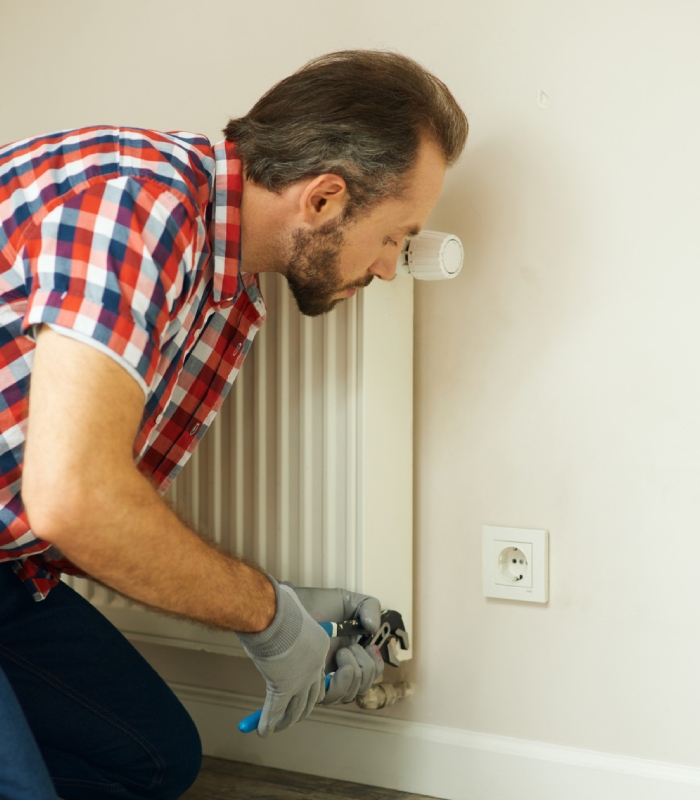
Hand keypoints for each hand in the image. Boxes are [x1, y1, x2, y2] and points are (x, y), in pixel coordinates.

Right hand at [238, 577, 329, 736]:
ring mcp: (301, 679)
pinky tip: (264, 731)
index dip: (310, 683)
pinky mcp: (284, 688)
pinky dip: (269, 722)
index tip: (300, 688)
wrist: (274, 614)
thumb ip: (291, 604)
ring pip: (298, 708)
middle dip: (303, 707)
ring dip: (287, 720)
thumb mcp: (291, 602)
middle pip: (314, 694)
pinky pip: (276, 711)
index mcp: (321, 645)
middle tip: (293, 715)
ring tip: (279, 727)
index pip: (319, 671)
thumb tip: (283, 590)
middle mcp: (315, 666)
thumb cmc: (280, 604)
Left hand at [283, 585, 384, 704]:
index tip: (370, 646)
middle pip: (361, 688)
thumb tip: (374, 629)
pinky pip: (326, 697)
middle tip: (349, 647)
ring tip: (340, 652)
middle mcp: (339, 669)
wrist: (293, 604)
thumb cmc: (319, 603)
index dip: (375, 665)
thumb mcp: (350, 601)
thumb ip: (370, 608)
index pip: (371, 674)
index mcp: (352, 654)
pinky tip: (328, 664)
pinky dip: (334, 683)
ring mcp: (324, 678)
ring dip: (351, 674)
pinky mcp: (308, 684)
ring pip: (345, 695)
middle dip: (363, 667)